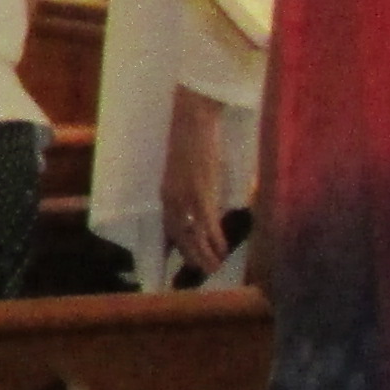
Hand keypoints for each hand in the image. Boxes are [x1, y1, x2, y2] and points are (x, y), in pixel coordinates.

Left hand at [163, 91, 234, 281]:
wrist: (193, 120)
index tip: (187, 260)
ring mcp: (186, 197)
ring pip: (193, 235)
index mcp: (166, 192)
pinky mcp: (202, 193)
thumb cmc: (193, 141)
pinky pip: (207, 224)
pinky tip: (223, 250)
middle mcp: (172, 198)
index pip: (169, 226)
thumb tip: (204, 203)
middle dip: (191, 256)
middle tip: (204, 270)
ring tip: (215, 267)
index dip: (178, 245)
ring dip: (204, 254)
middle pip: (179, 236)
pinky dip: (215, 240)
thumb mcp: (185, 169)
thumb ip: (190, 188)